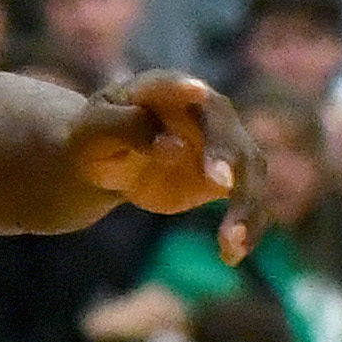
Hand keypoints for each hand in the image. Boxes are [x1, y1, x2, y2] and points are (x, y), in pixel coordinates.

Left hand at [70, 73, 263, 259]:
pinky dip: (245, 228)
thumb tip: (174, 147)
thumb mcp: (93, 132)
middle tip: (221, 183)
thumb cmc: (97, 137)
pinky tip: (231, 255)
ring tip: (231, 240)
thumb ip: (126, 129)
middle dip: (224, 155)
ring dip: (246, 205)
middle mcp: (204, 111)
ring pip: (248, 170)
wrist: (109, 158)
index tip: (196, 91)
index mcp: (160, 89)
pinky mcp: (228, 177)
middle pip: (223, 130)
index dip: (183, 88)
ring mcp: (223, 143)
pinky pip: (247, 202)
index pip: (171, 86)